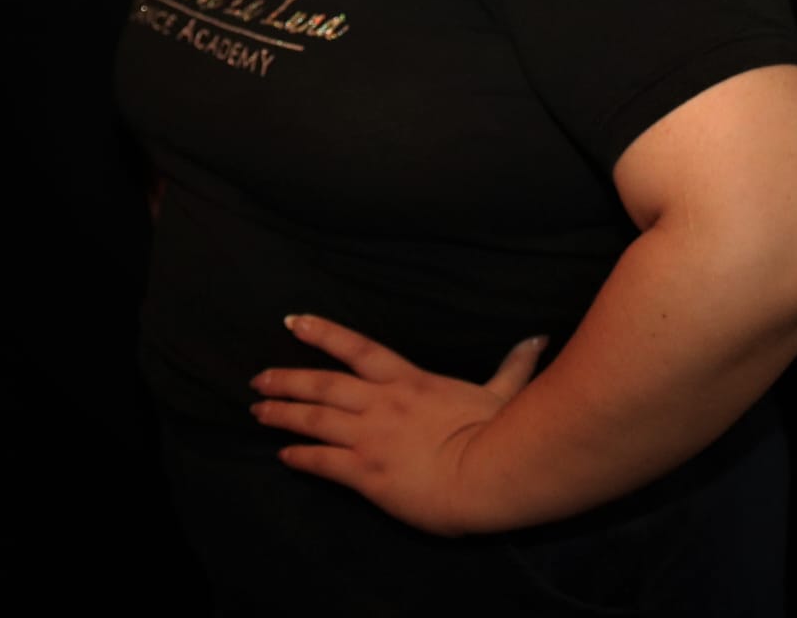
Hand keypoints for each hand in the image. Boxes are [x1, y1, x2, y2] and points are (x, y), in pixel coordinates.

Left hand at [249, 314, 546, 535]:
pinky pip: (323, 462)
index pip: (357, 347)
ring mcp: (371, 437)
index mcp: (409, 380)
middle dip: (287, 378)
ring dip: (282, 413)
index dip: (322, 332)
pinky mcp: (367, 473)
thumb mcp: (502, 392)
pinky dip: (300, 456)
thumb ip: (513, 365)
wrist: (487, 474)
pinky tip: (283, 454)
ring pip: (314, 418)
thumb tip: (538, 338)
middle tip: (258, 377)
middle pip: (323, 383)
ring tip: (257, 410)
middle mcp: (382, 402)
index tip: (293, 321)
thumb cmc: (495, 432)